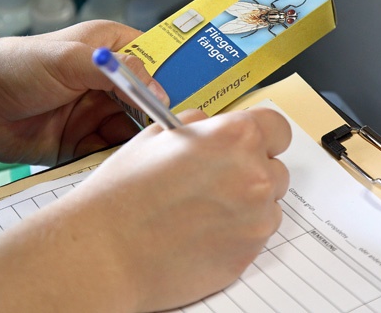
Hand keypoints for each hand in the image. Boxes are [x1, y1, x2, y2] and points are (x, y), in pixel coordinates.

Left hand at [0, 20, 168, 165]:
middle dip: (161, 116)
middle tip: (178, 133)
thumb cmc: (19, 66)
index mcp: (110, 50)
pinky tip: (126, 165)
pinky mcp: (83, 142)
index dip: (175, 76)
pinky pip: (110, 152)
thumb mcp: (71, 59)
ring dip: (141, 141)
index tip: (197, 95)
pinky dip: (118, 159)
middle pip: (150, 101)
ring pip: (134, 130)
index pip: (155, 60)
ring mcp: (97, 113)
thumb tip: (160, 92)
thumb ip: (118, 71)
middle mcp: (109, 82)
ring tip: (153, 153)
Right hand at [0, 107, 291, 312]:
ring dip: (246, 205)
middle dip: (252, 172)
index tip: (250, 144)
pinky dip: (235, 234)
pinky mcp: (248, 255)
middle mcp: (255, 176)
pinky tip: (199, 233)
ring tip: (201, 210)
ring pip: (268, 206)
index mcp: (234, 137)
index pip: (277, 128)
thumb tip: (213, 124)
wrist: (104, 252)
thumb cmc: (123, 193)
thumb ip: (199, 126)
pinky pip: (254, 236)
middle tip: (215, 181)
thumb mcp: (157, 135)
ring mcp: (256, 220)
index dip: (261, 136)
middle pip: (276, 169)